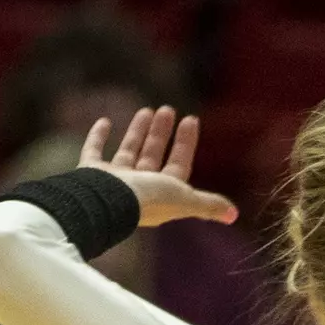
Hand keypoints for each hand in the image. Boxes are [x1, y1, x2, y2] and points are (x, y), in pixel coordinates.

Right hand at [80, 107, 237, 227]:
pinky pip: (93, 151)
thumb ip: (207, 205)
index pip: (179, 163)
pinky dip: (97, 137)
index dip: (186, 143)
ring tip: (147, 110)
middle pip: (154, 155)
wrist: (105, 203)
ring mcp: (113, 180)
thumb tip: (233, 215)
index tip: (191, 119)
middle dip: (161, 133)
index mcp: (162, 192)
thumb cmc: (148, 199)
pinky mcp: (90, 172)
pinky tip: (105, 120)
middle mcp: (138, 187)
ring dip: (138, 131)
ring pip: (128, 150)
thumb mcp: (185, 199)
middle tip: (167, 109)